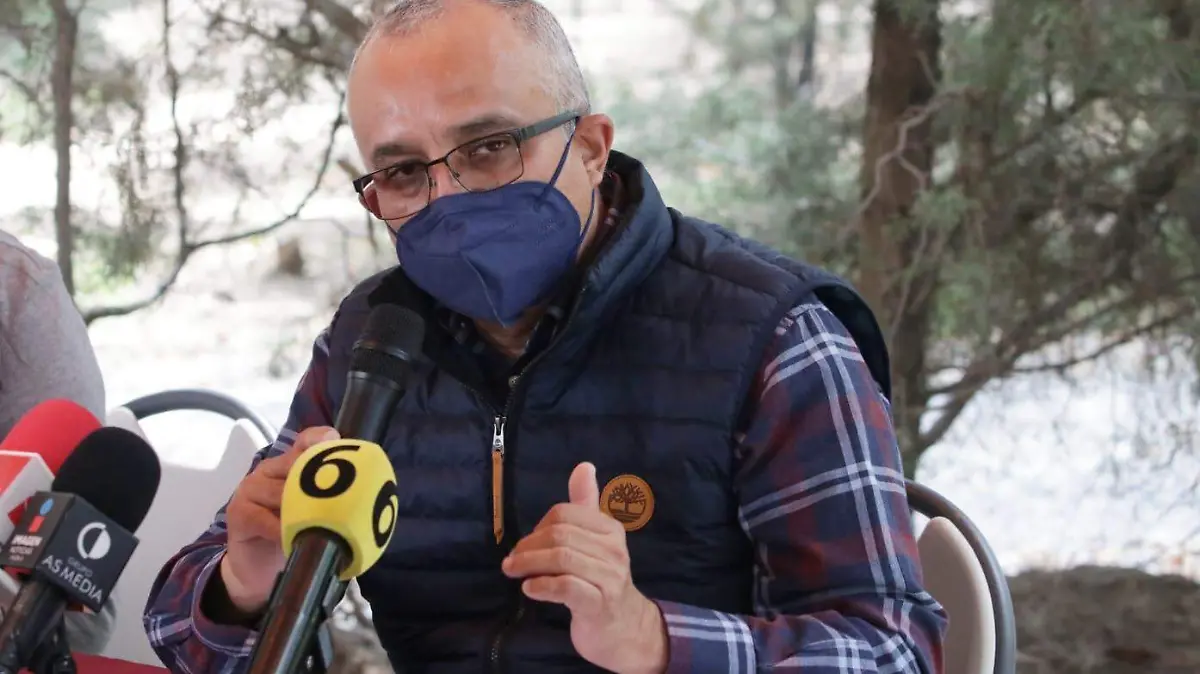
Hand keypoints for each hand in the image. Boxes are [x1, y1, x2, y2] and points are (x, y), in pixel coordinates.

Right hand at [220, 426, 338, 614]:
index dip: (320, 438)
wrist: (259, 572)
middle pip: (294, 463)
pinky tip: (292, 541)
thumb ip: (334, 501)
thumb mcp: (317, 515)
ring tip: (317, 529)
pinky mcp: (238, 512)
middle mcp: (270, 470)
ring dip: (300, 511)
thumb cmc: (294, 537)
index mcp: (291, 465)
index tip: (336, 441)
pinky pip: (263, 518)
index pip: (306, 441)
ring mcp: (251, 488)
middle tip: (335, 500)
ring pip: (281, 492)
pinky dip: (281, 531)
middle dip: (316, 482)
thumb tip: (368, 496)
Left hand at [502, 463, 667, 673]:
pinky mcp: (599, 604)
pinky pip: (565, 587)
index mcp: (610, 529)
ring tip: (514, 572)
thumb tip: (583, 466)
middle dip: (528, 546)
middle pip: (560, 535)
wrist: (624, 628)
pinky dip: (541, 585)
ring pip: (561, 558)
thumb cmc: (602, 581)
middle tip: (511, 561)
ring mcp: (609, 578)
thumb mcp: (595, 541)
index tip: (525, 544)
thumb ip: (586, 504)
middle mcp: (613, 550)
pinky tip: (529, 589)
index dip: (538, 526)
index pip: (565, 513)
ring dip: (529, 564)